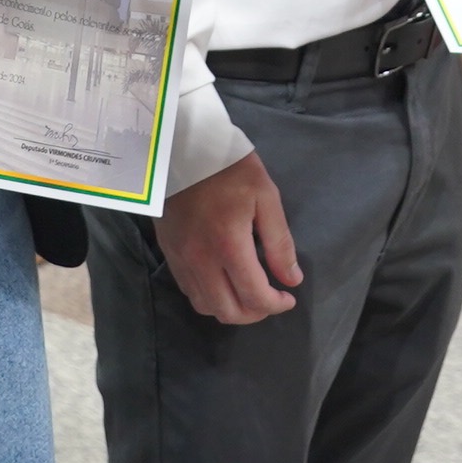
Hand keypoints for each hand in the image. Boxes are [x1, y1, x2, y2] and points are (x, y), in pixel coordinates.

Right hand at [155, 146, 301, 323]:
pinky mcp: (169, 254)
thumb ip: (279, 242)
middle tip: (271, 299)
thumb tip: (291, 279)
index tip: (289, 296)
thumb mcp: (265, 196)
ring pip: (206, 307)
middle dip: (255, 313)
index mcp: (229, 245)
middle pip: (228, 311)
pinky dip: (210, 297)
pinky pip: (189, 291)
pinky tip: (224, 282)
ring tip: (249, 293)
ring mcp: (181, 260)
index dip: (276, 304)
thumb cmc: (229, 168)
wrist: (181, 148)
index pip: (255, 296)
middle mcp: (201, 260)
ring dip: (231, 308)